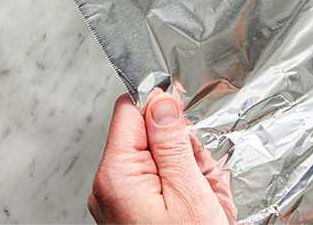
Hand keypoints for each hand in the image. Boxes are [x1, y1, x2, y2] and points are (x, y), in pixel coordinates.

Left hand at [89, 91, 235, 224]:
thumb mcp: (187, 190)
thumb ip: (171, 139)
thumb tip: (160, 99)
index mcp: (116, 174)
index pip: (131, 109)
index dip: (163, 110)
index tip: (186, 129)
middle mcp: (109, 186)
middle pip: (150, 133)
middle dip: (183, 148)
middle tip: (200, 179)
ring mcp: (119, 202)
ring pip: (162, 158)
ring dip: (190, 171)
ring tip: (202, 202)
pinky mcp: (131, 213)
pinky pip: (163, 182)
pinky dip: (185, 189)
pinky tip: (197, 210)